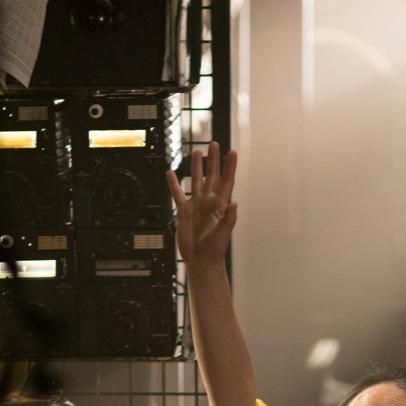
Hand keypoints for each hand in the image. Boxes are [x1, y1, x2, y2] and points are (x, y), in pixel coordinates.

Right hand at [167, 141, 237, 270]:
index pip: (227, 182)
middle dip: (214, 160)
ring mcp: (197, 205)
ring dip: (197, 166)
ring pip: (196, 180)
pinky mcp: (184, 211)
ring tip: (197, 151)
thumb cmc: (214, 250)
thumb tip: (235, 203)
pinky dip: (173, 184)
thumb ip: (229, 219)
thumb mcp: (223, 234)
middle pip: (212, 176)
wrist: (201, 261)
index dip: (230, 167)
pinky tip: (170, 173)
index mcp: (220, 206)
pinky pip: (178, 194)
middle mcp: (209, 202)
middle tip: (215, 144)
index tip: (233, 153)